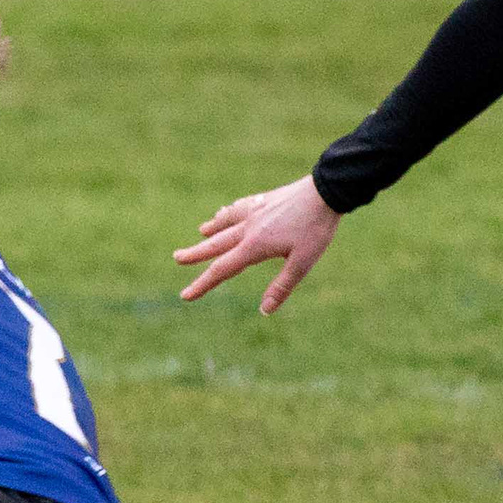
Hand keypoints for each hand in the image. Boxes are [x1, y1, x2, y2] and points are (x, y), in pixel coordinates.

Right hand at [173, 172, 340, 313]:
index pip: (222, 270)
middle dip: (195, 254)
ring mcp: (254, 211)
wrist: (325, 191)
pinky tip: (224, 211)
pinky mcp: (263, 200)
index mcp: (255, 246)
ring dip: (211, 230)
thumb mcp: (302, 263)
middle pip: (215, 244)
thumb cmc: (316, 228)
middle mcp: (248, 228)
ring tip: (200, 232)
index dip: (202, 284)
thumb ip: (282, 287)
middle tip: (177, 258)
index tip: (185, 295)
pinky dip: (227, 213)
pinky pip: (238, 208)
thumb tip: (264, 311)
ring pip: (225, 223)